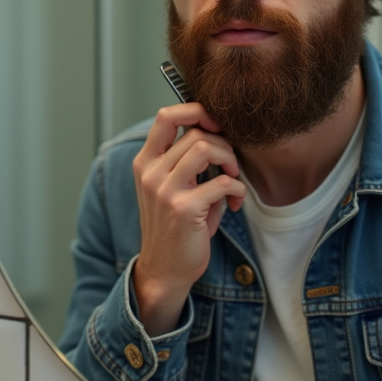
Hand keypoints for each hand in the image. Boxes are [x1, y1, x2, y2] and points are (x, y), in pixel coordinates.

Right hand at [131, 104, 245, 336]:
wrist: (165, 269)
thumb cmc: (174, 225)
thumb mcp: (171, 186)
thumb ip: (185, 159)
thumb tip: (217, 130)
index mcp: (145, 162)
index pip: (165, 116)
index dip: (196, 111)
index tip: (215, 125)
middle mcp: (150, 172)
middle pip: (195, 133)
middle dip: (224, 145)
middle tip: (231, 166)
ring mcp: (164, 190)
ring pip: (205, 148)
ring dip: (230, 161)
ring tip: (232, 180)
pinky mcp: (183, 209)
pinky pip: (221, 181)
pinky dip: (236, 188)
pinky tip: (234, 202)